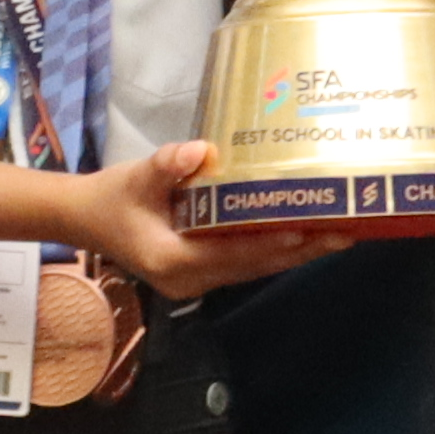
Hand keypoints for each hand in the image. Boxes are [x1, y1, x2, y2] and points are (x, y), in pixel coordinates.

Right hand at [91, 144, 340, 298]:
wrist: (87, 219)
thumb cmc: (112, 197)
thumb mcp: (135, 177)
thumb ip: (166, 166)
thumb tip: (198, 151)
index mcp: (173, 261)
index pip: (233, 253)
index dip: (273, 243)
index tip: (310, 230)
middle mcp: (191, 281)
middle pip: (255, 266)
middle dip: (302, 250)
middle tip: (346, 231)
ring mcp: (199, 282)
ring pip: (256, 269)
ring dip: (297, 253)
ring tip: (340, 235)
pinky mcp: (204, 274)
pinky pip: (247, 264)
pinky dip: (277, 251)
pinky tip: (307, 237)